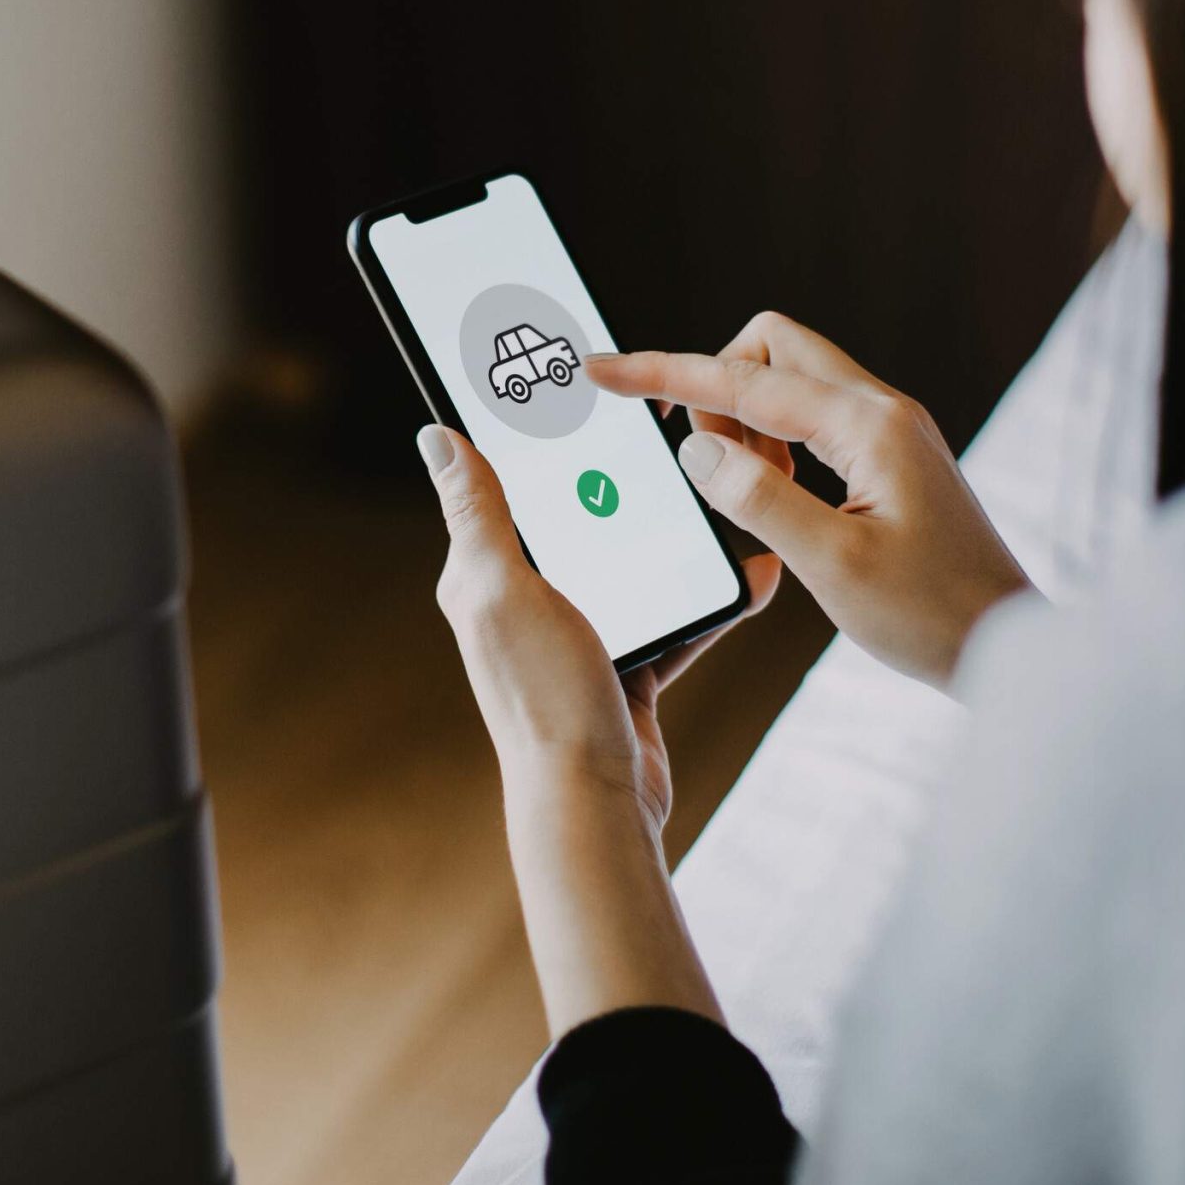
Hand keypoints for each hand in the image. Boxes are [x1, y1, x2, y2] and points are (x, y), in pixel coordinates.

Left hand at [417, 423, 776, 1034]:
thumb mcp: (504, 591)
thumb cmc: (544, 699)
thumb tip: (438, 434)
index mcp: (482, 578)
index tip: (552, 379)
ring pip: (629, 563)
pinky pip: (670, 615)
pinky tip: (746, 573)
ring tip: (710, 488)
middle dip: (612, 474)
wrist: (595, 805)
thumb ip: (479, 514)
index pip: (497, 483)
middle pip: (574, 518)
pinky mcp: (624, 671)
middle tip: (654, 424)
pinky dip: (705, 598)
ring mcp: (575, 638)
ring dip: (669, 533)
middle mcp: (523, 604)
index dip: (519, 430)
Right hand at [588, 311, 1031, 686]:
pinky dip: (777, 446)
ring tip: (747, 495)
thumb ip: (759, 500)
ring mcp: (890, 431)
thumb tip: (697, 452)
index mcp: (867, 427)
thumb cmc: (932, 617)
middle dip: (716, 387)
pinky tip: (778, 500)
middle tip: (702, 463)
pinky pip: (813, 420)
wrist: (1010, 648)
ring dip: (747, 421)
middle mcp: (882, 411)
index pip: (742, 381)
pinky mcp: (891, 458)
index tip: (602, 369)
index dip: (663, 374)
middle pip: (770, 349)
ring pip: (791, 383)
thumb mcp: (832, 566)